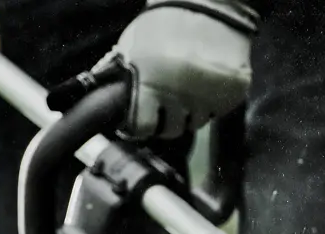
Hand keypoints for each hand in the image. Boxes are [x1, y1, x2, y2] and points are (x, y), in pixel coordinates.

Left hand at [56, 0, 258, 140]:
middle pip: (171, 130)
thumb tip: (91, 97)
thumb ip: (115, 74)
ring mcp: (211, 97)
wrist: (208, 6)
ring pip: (196, 122)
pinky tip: (202, 85)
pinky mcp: (233, 94)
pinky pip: (218, 111)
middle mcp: (183, 95)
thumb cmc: (162, 25)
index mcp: (151, 84)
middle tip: (160, 106)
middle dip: (163, 121)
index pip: (141, 128)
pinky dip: (210, 103)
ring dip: (188, 112)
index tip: (134, 124)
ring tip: (183, 91)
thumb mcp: (129, 48)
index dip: (135, 128)